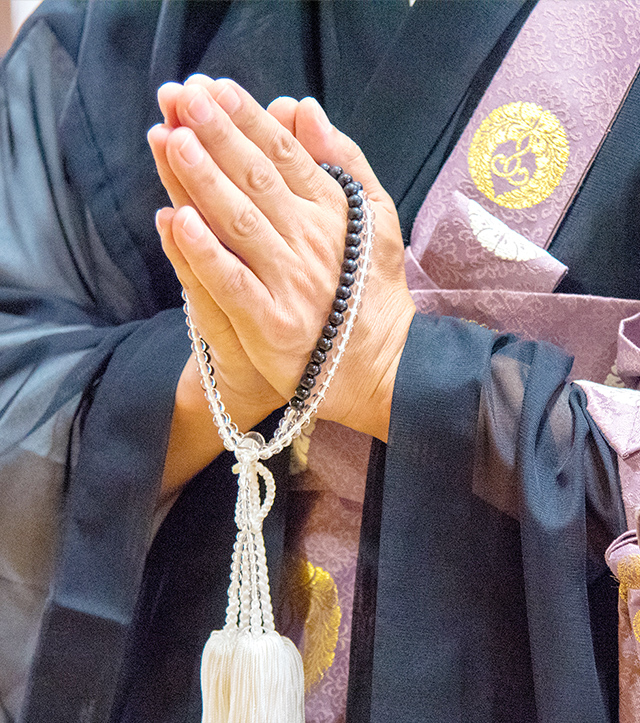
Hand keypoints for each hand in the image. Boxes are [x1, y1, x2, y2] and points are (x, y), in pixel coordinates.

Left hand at [150, 77, 414, 440]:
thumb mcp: (373, 218)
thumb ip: (343, 162)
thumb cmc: (369, 288)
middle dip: (218, 135)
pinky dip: (205, 253)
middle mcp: (312, 240)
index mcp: (332, 211)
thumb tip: (306, 108)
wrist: (376, 363)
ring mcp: (291, 282)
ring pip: (240, 223)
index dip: (248, 119)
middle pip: (257, 180)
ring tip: (172, 141)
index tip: (213, 89)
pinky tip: (176, 222)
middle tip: (182, 98)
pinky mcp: (272, 323)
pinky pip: (233, 283)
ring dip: (203, 181)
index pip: (285, 155)